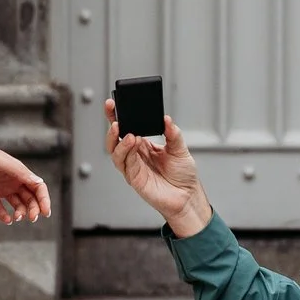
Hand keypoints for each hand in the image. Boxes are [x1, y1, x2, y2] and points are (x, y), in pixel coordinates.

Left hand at [0, 145, 52, 224]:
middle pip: (30, 198)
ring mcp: (1, 189)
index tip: (45, 213)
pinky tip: (7, 219)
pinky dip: (4, 215)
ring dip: (20, 212)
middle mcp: (13, 181)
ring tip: (16, 217)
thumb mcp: (3, 164)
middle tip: (31, 218)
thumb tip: (39, 183)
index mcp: (20, 173)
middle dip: (33, 209)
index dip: (44, 200)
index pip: (38, 188)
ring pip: (17, 205)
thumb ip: (21, 173)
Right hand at [105, 101, 212, 237]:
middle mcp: (136, 155)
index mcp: (144, 145)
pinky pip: (125, 164)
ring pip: (115, 152)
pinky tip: (132, 143)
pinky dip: (126, 152)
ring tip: (127, 132)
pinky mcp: (134, 178)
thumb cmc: (183, 175)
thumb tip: (167, 119)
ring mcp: (133, 167)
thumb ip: (173, 133)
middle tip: (114, 115)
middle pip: (116, 138)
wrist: (187, 196)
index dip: (117, 116)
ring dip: (118, 141)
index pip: (127, 128)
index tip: (112, 104)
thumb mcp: (180, 148)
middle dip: (111, 125)